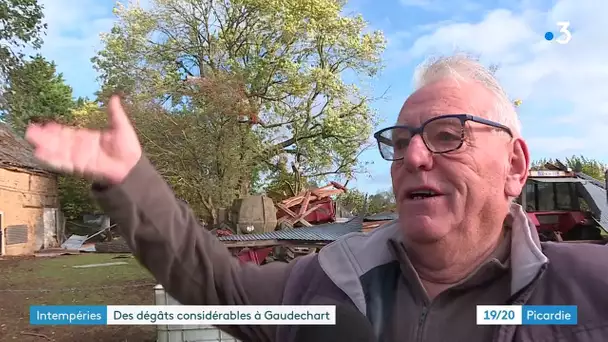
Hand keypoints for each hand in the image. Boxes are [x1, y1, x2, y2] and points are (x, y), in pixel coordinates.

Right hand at [25, 95, 142, 184]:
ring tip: (32, 141)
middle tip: (30, 131)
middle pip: (59, 141)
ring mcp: (80, 158)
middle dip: (45, 137)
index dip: (56, 129)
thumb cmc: (128, 149)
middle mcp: (81, 148)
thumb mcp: (122, 127)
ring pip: (59, 151)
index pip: (69, 133)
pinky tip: (42, 155)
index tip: (44, 125)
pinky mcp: (82, 167)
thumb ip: (115, 114)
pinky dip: (54, 159)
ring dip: (46, 146)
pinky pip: (65, 163)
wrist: (133, 167)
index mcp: (88, 138)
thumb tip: (115, 97)